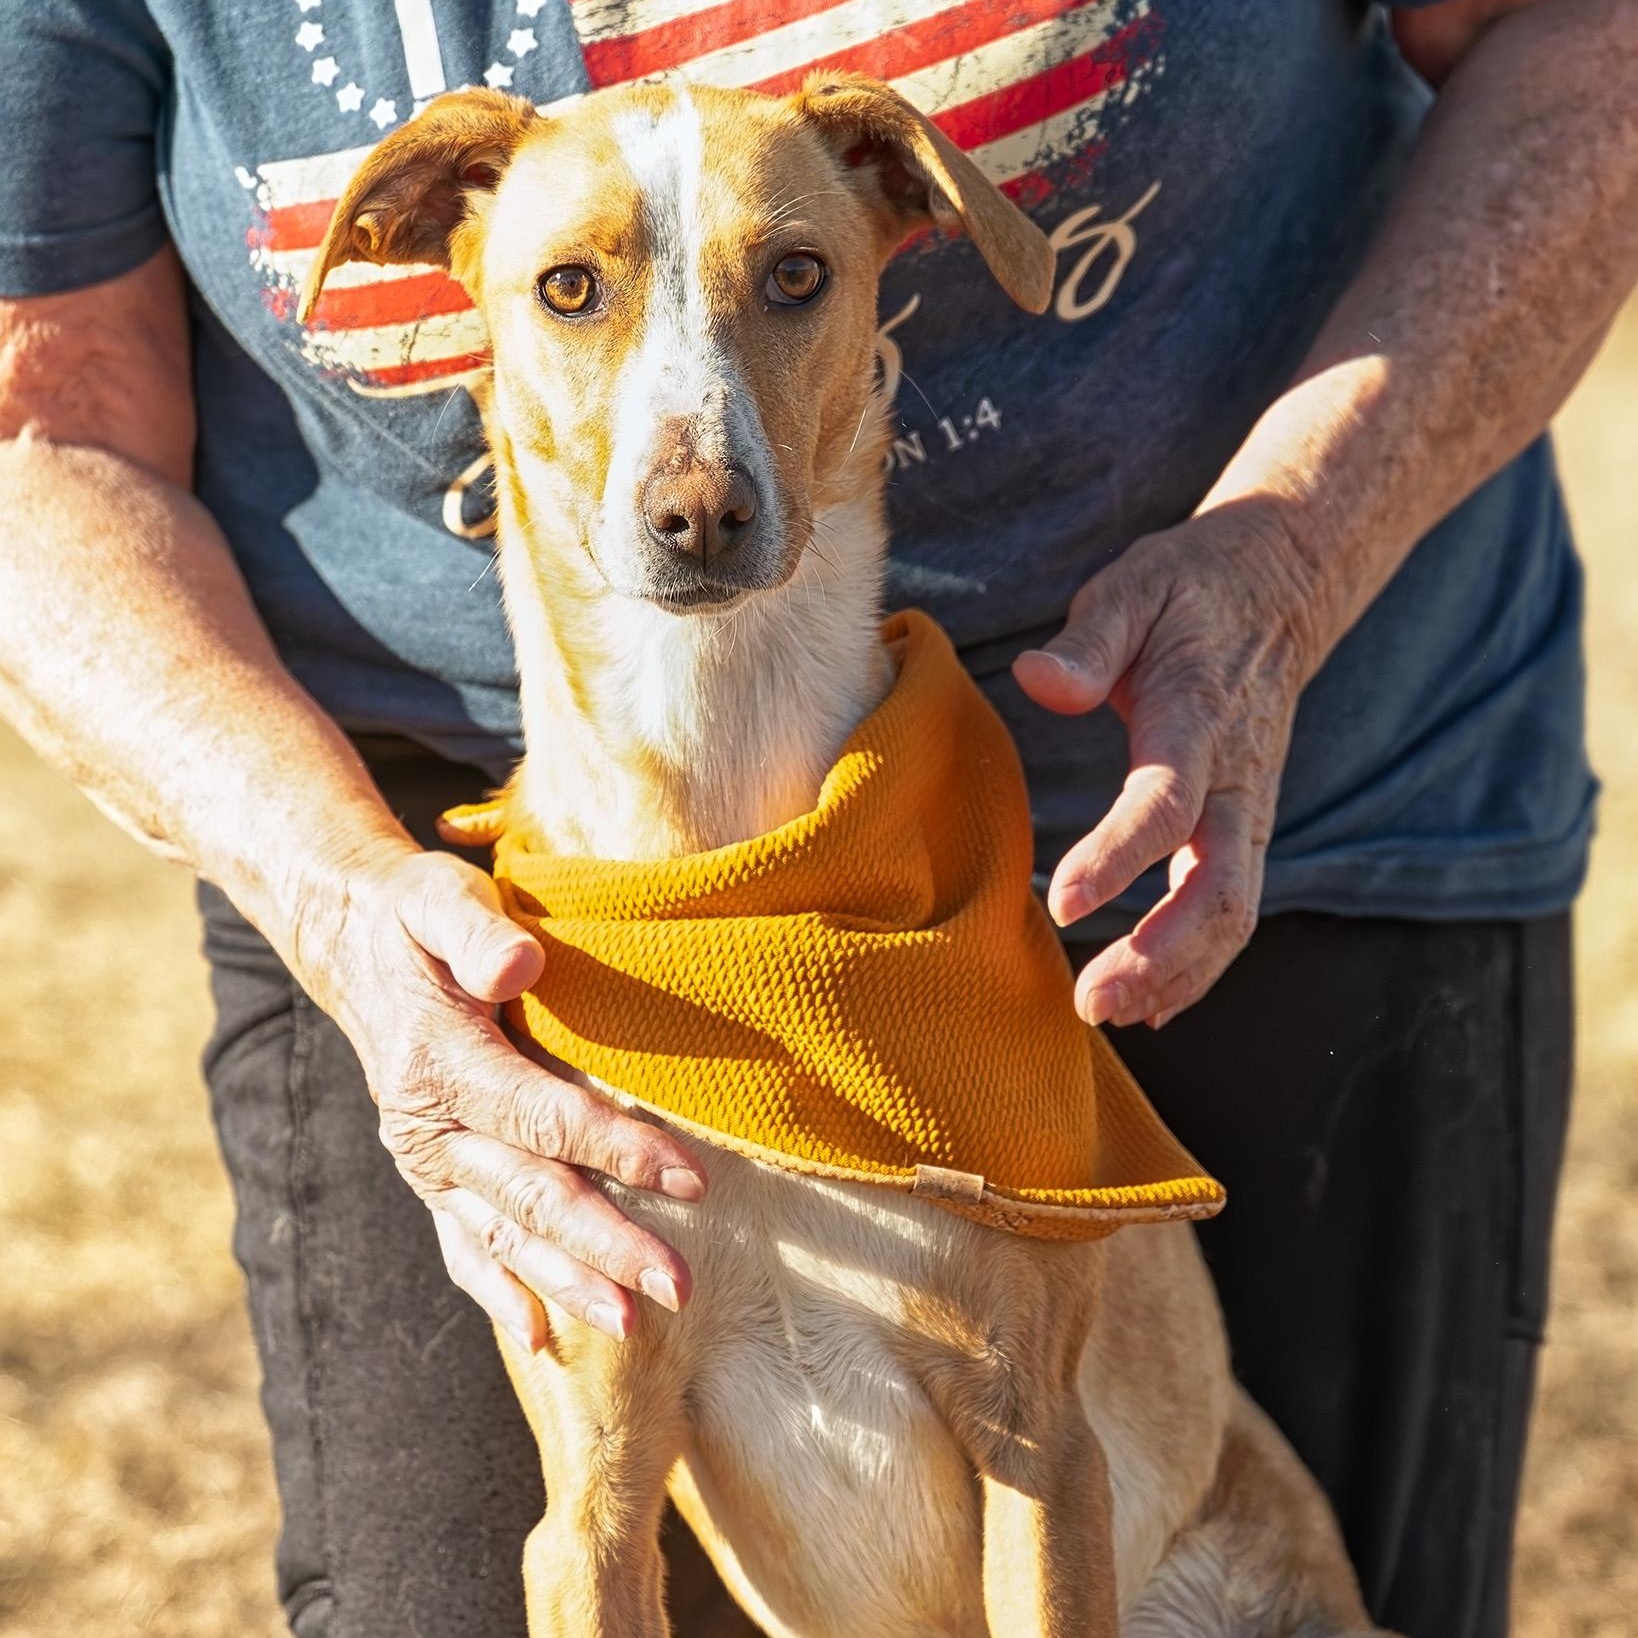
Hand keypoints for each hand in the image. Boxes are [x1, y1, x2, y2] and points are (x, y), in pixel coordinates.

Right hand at [286, 841, 706, 1349]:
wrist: (352, 942)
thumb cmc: (415, 914)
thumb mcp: (440, 898)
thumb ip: (477, 932)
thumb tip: (519, 967)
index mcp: (437, 1062)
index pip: (539, 1116)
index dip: (615, 1148)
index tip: (690, 1181)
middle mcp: (426, 1127)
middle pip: (529, 1195)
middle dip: (605, 1245)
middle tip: (678, 1287)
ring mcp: (427, 1161)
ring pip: (503, 1234)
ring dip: (567, 1283)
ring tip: (630, 1325)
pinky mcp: (433, 1175)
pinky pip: (464, 1245)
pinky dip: (500, 1294)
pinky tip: (543, 1340)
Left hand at [1013, 502, 1320, 1029]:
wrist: (1280, 587)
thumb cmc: (1188, 589)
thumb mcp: (1133, 588)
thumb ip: (1090, 640)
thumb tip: (1039, 681)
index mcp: (1200, 718)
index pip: (1165, 802)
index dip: (1118, 857)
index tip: (1063, 902)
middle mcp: (1236, 778)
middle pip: (1218, 887)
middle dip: (1159, 954)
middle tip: (1091, 1001)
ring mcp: (1250, 810)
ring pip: (1233, 914)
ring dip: (1176, 974)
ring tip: (1108, 1012)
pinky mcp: (1244, 827)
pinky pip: (1232, 909)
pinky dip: (1197, 965)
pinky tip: (1150, 1003)